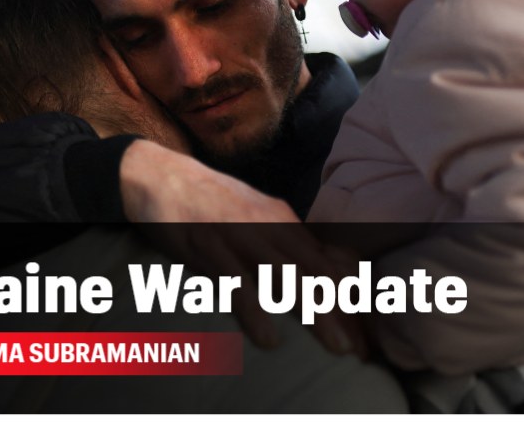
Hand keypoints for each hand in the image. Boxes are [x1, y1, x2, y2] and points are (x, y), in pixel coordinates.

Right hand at [119, 140, 366, 357]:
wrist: (158, 174)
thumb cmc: (208, 205)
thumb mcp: (253, 218)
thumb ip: (284, 244)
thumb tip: (322, 271)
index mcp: (282, 221)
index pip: (326, 263)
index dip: (348, 301)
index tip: (365, 340)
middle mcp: (268, 225)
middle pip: (316, 270)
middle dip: (343, 310)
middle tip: (363, 349)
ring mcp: (238, 233)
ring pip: (286, 275)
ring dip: (315, 311)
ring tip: (336, 346)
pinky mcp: (207, 244)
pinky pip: (235, 281)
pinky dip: (254, 309)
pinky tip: (269, 336)